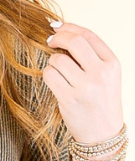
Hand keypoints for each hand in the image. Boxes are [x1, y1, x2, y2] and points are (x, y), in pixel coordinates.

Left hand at [43, 21, 123, 143]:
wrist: (102, 133)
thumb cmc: (100, 101)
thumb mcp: (106, 76)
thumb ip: (91, 56)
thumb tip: (63, 32)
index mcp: (113, 64)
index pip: (89, 36)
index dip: (70, 28)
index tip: (57, 27)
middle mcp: (101, 73)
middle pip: (74, 42)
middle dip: (57, 38)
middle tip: (50, 40)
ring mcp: (85, 86)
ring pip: (58, 60)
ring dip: (52, 62)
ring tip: (58, 71)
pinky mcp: (69, 98)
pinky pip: (49, 76)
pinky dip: (47, 75)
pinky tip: (54, 81)